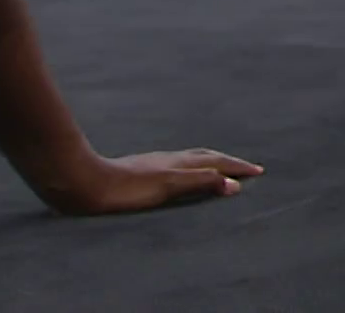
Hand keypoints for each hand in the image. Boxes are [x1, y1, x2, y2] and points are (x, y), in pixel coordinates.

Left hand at [46, 149, 262, 215]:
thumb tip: (235, 184)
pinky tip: (180, 174)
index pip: (218, 163)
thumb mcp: (168, 187)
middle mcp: (171, 158)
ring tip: (219, 168)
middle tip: (245, 168)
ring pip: (191, 158)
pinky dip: (191, 167)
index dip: (238, 167)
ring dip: (210, 163)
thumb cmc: (127, 189)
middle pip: (207, 156)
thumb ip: (201, 183)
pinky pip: (178, 164)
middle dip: (228, 161)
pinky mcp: (142, 169)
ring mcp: (156, 162)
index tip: (259, 171)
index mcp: (181, 163)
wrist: (85, 181)